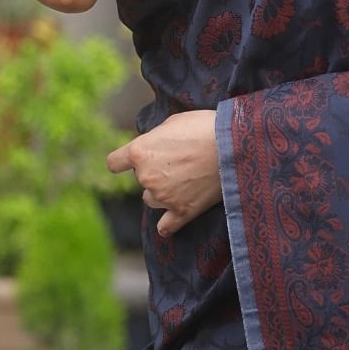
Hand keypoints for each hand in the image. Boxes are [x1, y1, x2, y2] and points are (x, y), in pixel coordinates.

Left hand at [106, 109, 221, 237]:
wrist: (234, 144)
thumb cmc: (204, 127)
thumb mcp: (173, 122)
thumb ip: (155, 138)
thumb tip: (153, 146)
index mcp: (140, 152)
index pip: (115, 163)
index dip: (124, 161)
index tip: (132, 161)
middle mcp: (146, 177)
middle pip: (141, 180)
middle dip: (155, 172)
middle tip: (180, 162)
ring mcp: (163, 197)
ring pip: (152, 199)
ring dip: (163, 192)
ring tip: (186, 180)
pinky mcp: (182, 212)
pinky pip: (165, 227)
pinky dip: (168, 224)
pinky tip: (173, 217)